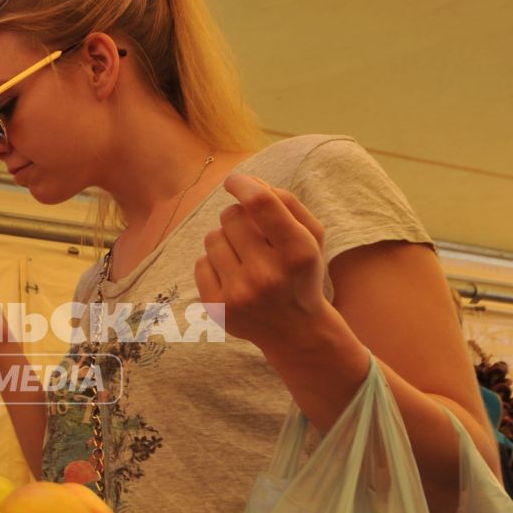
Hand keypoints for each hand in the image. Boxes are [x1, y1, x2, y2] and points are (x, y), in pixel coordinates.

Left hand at [193, 173, 329, 351]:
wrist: (296, 331)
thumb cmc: (301, 272)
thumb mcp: (311, 236)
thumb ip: (286, 202)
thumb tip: (247, 180)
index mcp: (298, 253)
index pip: (261, 204)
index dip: (243, 184)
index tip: (235, 181)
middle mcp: (267, 275)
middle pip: (231, 216)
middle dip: (238, 217)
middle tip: (253, 236)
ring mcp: (239, 294)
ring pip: (212, 237)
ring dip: (226, 240)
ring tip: (245, 258)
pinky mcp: (217, 308)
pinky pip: (201, 262)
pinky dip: (215, 264)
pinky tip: (234, 278)